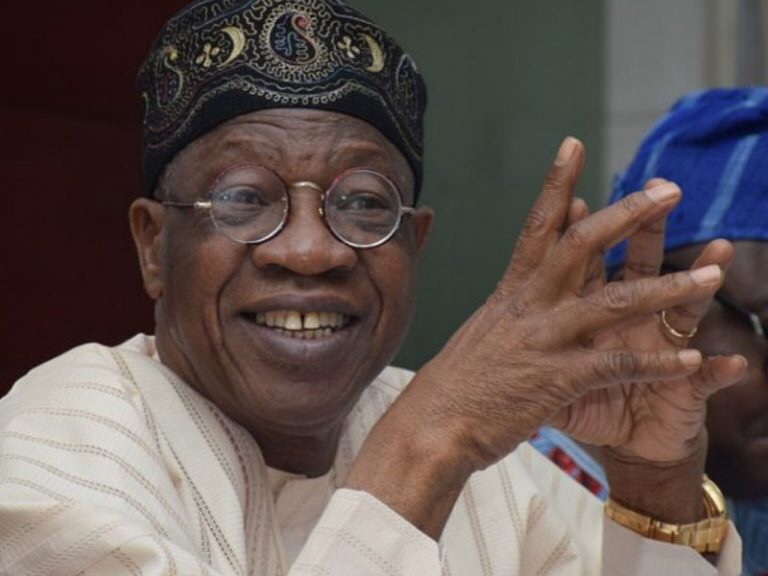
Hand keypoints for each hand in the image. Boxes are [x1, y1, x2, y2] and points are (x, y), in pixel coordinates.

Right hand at [346, 137, 744, 536]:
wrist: (431, 426)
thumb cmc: (454, 385)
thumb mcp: (482, 334)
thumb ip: (509, 311)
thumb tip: (520, 292)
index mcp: (510, 293)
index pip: (537, 225)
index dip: (557, 182)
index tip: (574, 144)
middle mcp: (529, 306)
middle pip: (582, 245)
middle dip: (627, 213)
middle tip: (669, 189)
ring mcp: (544, 340)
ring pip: (614, 303)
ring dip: (667, 289)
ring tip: (711, 276)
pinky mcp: (557, 379)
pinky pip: (617, 364)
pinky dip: (656, 364)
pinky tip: (690, 360)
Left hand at [552, 191, 745, 463]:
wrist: (624, 441)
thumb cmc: (580, 400)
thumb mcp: (543, 374)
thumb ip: (529, 345)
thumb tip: (492, 316)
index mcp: (589, 314)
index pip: (586, 264)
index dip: (578, 232)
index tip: (573, 199)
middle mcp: (630, 322)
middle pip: (637, 269)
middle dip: (645, 231)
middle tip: (659, 192)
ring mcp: (660, 351)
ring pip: (682, 311)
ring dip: (697, 286)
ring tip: (719, 253)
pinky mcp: (684, 389)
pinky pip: (705, 380)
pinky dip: (717, 372)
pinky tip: (736, 363)